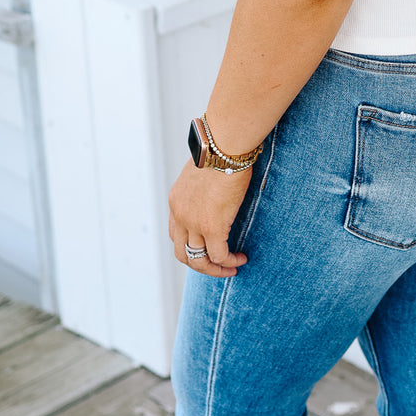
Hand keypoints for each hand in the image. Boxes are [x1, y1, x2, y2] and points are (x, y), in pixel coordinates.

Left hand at [168, 161, 250, 277]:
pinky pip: (219, 255)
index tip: (208, 247)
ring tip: (231, 267)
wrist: (223, 147)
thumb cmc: (219, 150)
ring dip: (215, 269)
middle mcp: (179, 215)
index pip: (175, 234)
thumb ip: (204, 185)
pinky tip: (240, 259)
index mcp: (175, 201)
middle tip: (218, 265)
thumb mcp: (203, 170)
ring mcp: (193, 223)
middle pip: (182, 253)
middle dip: (200, 264)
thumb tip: (218, 186)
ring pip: (199, 260)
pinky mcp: (212, 227)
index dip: (191, 245)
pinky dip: (229, 261)